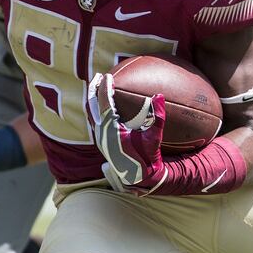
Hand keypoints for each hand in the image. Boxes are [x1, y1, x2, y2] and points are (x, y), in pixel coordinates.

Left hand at [88, 72, 167, 193]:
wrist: (139, 176)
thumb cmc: (148, 156)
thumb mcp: (155, 137)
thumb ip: (158, 116)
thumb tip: (159, 95)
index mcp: (112, 129)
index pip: (105, 103)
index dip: (105, 87)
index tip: (107, 76)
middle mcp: (102, 133)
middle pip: (93, 106)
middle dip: (94, 89)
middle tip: (98, 76)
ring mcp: (100, 138)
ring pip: (93, 113)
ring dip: (95, 99)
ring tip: (98, 87)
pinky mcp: (103, 142)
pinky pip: (97, 120)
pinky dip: (99, 109)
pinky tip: (105, 105)